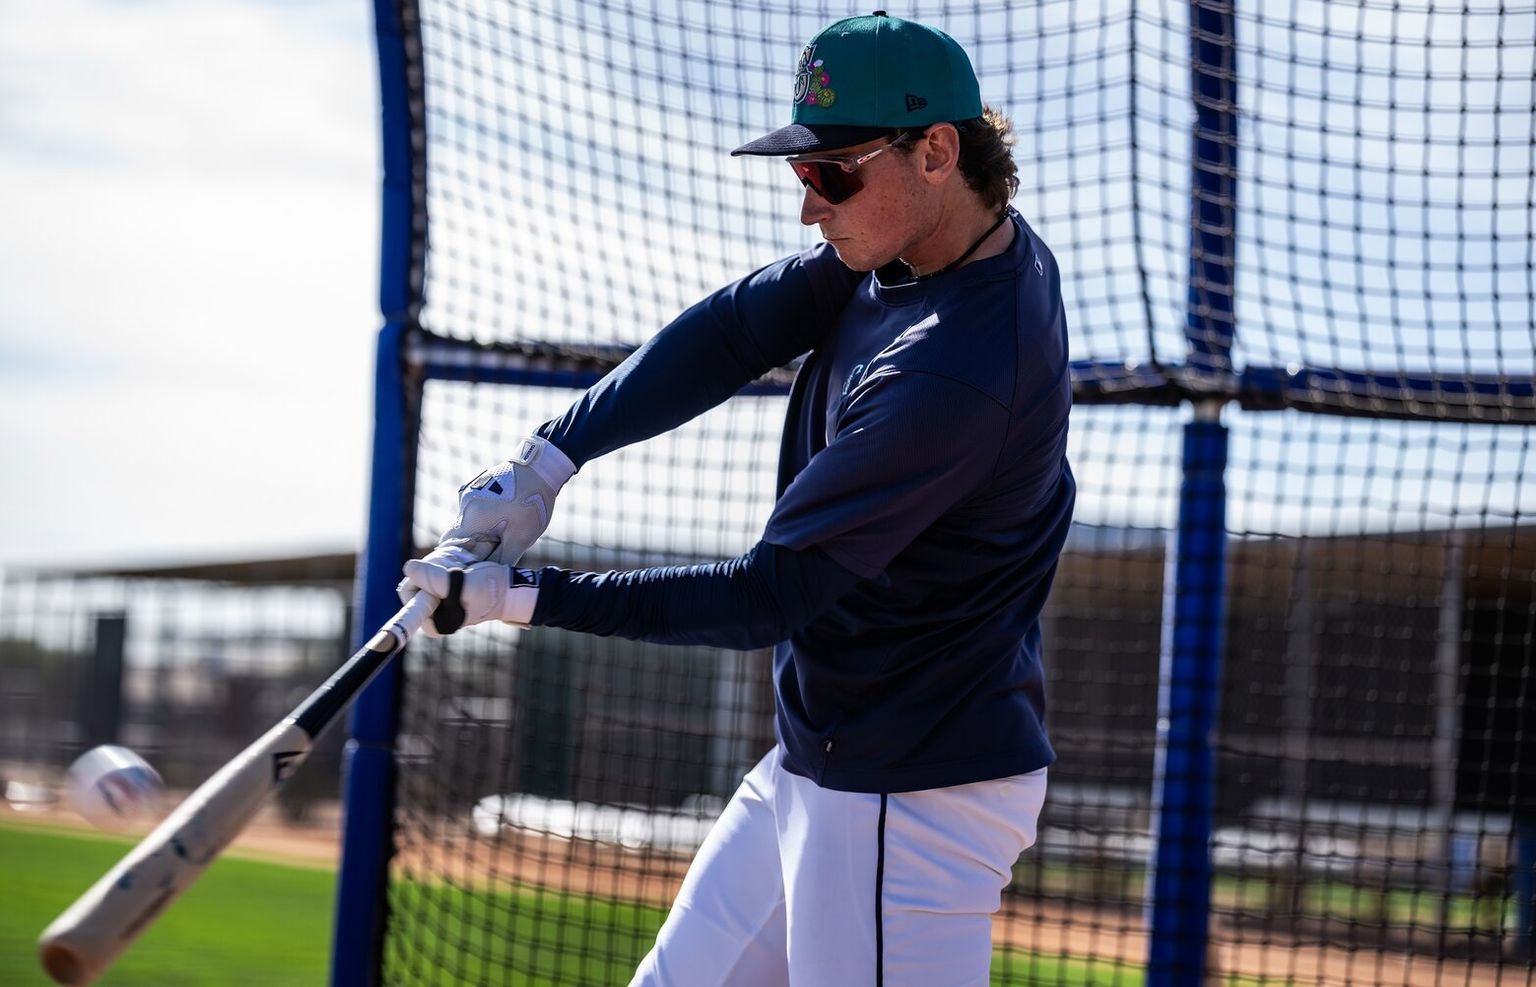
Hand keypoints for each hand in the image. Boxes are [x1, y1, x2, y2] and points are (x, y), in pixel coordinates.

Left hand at [398, 560, 538, 636]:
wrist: (512, 589)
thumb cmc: (490, 590)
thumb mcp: (461, 584)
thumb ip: (433, 579)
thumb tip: (408, 568)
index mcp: (435, 623)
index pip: (410, 598)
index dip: (419, 581)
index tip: (437, 573)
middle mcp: (436, 616)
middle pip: (416, 587)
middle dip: (429, 572)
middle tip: (451, 569)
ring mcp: (442, 604)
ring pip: (426, 579)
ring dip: (438, 568)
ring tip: (458, 568)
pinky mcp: (449, 593)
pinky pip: (436, 577)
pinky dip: (444, 568)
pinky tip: (460, 568)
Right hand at [443, 436, 576, 565]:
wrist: (540, 467)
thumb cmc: (531, 503)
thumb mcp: (521, 538)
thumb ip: (502, 560)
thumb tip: (491, 579)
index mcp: (471, 519)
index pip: (450, 548)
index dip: (456, 564)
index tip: (466, 574)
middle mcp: (465, 505)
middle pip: (456, 537)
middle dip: (467, 552)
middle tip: (484, 561)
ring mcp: (469, 494)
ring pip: (467, 524)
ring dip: (478, 535)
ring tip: (499, 538)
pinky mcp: (478, 487)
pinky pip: (475, 511)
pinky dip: (483, 521)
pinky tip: (502, 521)